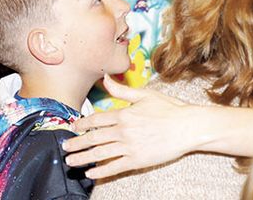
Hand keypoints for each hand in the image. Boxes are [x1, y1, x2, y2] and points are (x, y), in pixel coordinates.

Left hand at [62, 76, 199, 178]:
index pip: (96, 119)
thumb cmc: (169, 109)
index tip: (73, 127)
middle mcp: (124, 131)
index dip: (82, 124)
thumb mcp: (144, 94)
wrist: (188, 127)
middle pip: (94, 138)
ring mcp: (130, 146)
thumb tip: (105, 78)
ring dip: (84, 158)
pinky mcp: (138, 160)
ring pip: (101, 153)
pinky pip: (115, 167)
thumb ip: (122, 90)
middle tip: (65, 147)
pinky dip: (102, 171)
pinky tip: (92, 173)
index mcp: (124, 114)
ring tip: (71, 161)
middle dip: (77, 143)